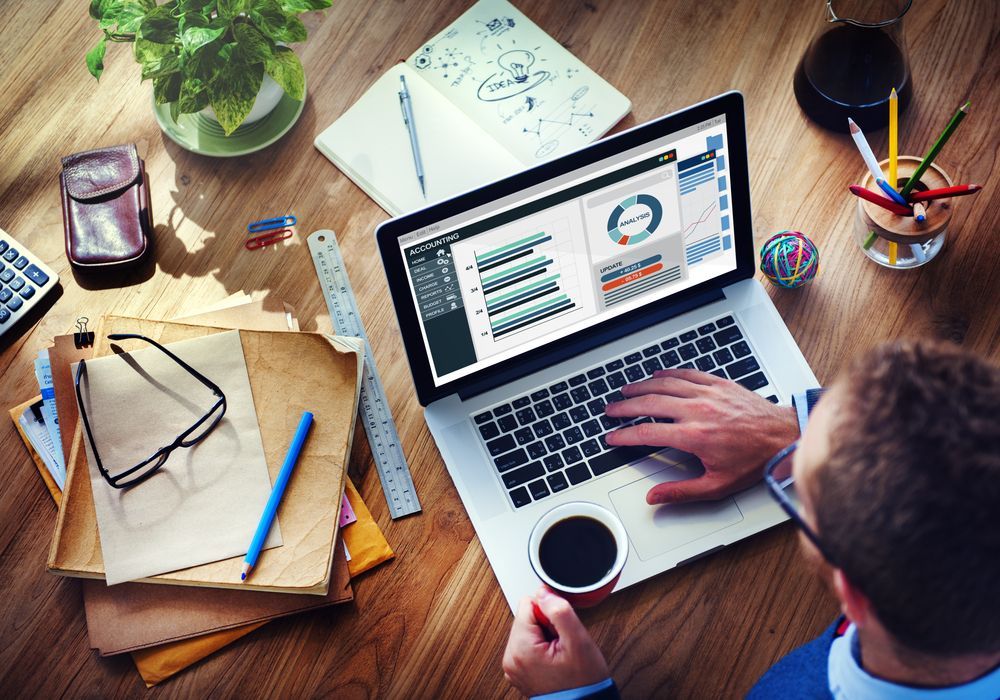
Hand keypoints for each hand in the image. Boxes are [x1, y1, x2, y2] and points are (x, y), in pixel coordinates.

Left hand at [502, 587, 608, 696]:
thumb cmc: (583, 682)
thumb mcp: (578, 641)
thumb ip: (559, 611)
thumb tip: (543, 591)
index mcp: (520, 649)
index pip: (528, 604)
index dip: (550, 613)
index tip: (560, 631)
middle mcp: (511, 658)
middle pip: (526, 617)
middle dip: (547, 625)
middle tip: (562, 645)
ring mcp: (513, 666)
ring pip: (528, 629)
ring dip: (546, 636)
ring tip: (559, 653)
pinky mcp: (519, 670)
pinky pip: (528, 644)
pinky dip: (542, 647)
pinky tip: (555, 659)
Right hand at [605, 368, 798, 504]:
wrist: (784, 437)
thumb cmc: (755, 461)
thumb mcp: (717, 485)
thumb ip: (681, 491)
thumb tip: (655, 497)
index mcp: (694, 436)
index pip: (647, 433)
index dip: (624, 435)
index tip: (613, 437)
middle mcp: (697, 410)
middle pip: (649, 403)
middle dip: (625, 407)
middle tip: (611, 410)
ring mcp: (707, 394)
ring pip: (664, 385)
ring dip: (641, 387)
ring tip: (626, 391)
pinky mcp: (718, 384)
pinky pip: (686, 374)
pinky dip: (668, 374)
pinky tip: (657, 375)